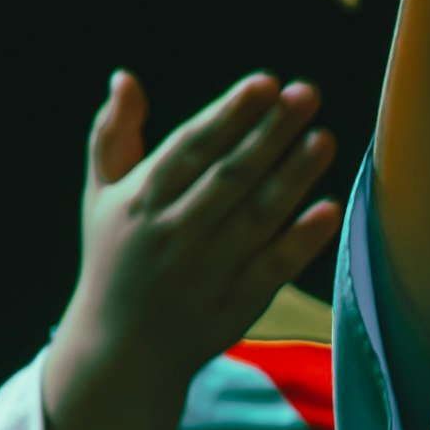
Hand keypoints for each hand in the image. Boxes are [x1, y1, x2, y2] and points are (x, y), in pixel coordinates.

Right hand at [40, 66, 339, 429]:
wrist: (121, 351)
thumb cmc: (115, 260)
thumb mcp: (100, 198)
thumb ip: (112, 136)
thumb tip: (124, 77)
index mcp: (140, 201)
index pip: (191, 148)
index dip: (229, 114)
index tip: (265, 82)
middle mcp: (173, 233)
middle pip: (230, 176)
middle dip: (270, 133)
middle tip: (307, 94)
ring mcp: (206, 271)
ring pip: (257, 217)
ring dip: (294, 177)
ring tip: (325, 138)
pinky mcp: (235, 305)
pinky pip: (273, 267)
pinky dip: (301, 240)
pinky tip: (329, 208)